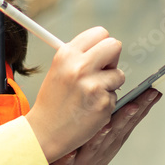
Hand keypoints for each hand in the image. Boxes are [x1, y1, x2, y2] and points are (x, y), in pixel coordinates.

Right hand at [25, 27, 124, 162]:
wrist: (45, 132)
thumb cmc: (53, 101)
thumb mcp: (59, 69)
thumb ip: (80, 56)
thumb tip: (104, 47)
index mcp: (67, 54)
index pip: (100, 33)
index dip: (102, 45)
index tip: (100, 56)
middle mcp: (79, 66)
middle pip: (115, 46)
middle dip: (113, 59)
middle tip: (103, 72)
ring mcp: (92, 85)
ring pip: (119, 74)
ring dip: (110, 84)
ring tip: (91, 95)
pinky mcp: (103, 103)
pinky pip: (116, 96)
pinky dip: (106, 102)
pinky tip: (90, 109)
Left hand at [50, 89, 161, 164]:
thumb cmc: (94, 152)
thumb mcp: (114, 133)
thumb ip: (126, 114)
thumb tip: (146, 94)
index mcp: (115, 137)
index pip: (132, 119)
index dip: (143, 106)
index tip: (152, 92)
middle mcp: (105, 145)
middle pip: (118, 130)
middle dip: (127, 117)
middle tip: (135, 104)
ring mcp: (88, 155)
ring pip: (97, 144)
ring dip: (103, 134)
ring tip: (108, 124)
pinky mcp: (70, 164)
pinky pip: (70, 159)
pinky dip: (72, 156)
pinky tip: (72, 151)